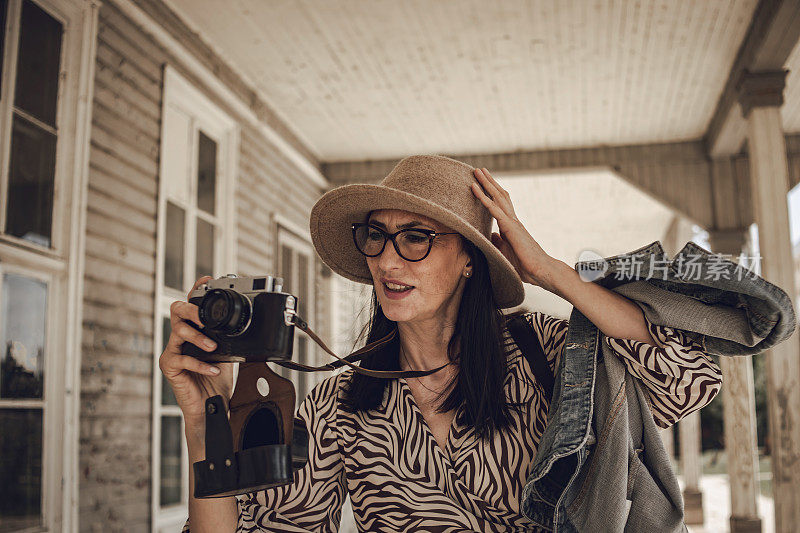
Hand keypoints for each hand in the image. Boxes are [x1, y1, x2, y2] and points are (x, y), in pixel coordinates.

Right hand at [159, 275, 234, 434]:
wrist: (209, 405)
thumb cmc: (216, 379)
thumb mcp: (228, 354)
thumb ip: (230, 339)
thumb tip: (249, 326)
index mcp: (193, 330)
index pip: (191, 305)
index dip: (196, 291)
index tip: (206, 281)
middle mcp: (180, 337)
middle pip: (176, 310)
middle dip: (192, 310)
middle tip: (205, 317)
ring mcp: (172, 350)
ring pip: (178, 332)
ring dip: (198, 337)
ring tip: (213, 347)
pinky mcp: (169, 366)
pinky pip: (181, 359)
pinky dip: (200, 363)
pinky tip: (213, 368)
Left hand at [470, 167, 558, 289]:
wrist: (541, 271)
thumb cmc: (526, 265)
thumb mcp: (506, 253)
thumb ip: (499, 243)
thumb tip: (492, 236)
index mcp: (511, 226)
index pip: (500, 205)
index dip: (491, 193)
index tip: (482, 183)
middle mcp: (512, 220)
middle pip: (500, 195)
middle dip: (489, 182)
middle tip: (479, 170)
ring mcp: (512, 222)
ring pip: (497, 197)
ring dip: (486, 183)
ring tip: (477, 171)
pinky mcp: (510, 227)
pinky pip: (494, 209)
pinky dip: (483, 197)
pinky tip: (475, 188)